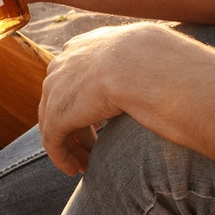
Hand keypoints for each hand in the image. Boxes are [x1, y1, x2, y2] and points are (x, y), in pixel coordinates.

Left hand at [38, 23, 175, 175]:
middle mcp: (66, 61)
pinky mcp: (58, 111)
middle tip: (90, 149)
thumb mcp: (147, 57)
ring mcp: (58, 85)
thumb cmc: (161, 61)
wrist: (147, 63)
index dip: (84, 101)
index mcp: (87, 45)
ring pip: (55, 121)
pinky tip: (74, 170)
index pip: (75, 75)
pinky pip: (53, 139)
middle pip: (61, 98)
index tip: (98, 122)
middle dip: (74, 125)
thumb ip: (140, 67)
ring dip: (70, 145)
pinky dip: (62, 157)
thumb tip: (156, 78)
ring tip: (84, 165)